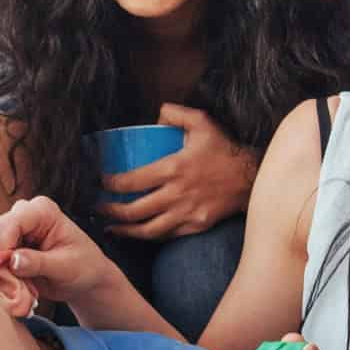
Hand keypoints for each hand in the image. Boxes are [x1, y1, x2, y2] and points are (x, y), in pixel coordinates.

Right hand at [0, 196, 118, 307]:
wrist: (87, 280)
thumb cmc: (84, 267)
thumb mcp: (65, 267)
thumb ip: (38, 263)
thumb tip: (13, 260)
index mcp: (42, 210)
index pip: (10, 223)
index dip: (4, 247)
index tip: (9, 272)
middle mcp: (25, 216)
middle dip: (4, 264)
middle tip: (19, 286)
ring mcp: (16, 233)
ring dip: (6, 274)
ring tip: (27, 289)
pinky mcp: (11, 250)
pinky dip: (7, 279)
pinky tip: (24, 288)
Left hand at [97, 104, 254, 240]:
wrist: (252, 177)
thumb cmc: (224, 149)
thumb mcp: (202, 122)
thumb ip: (176, 113)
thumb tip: (155, 114)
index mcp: (174, 168)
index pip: (132, 181)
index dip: (110, 184)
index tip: (99, 182)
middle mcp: (177, 194)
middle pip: (134, 210)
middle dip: (110, 211)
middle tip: (98, 207)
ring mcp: (186, 213)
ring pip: (147, 230)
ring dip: (125, 230)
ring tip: (111, 226)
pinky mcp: (195, 226)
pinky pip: (167, 236)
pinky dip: (149, 236)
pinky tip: (138, 233)